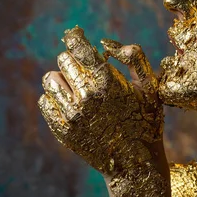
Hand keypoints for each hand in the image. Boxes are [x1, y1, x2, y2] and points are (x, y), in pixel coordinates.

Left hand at [38, 27, 169, 196]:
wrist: (136, 164)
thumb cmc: (146, 121)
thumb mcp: (151, 88)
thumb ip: (135, 58)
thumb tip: (107, 43)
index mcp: (109, 83)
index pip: (80, 48)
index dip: (75, 36)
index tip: (75, 33)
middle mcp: (87, 97)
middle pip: (63, 60)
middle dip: (75, 61)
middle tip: (88, 72)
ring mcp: (72, 115)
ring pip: (50, 79)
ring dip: (62, 78)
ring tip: (78, 88)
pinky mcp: (63, 130)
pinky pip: (45, 101)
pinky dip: (56, 98)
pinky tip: (72, 104)